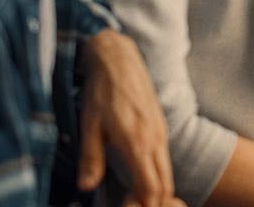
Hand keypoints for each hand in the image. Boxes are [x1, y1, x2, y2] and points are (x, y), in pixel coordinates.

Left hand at [79, 31, 178, 206]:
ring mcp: (161, 133)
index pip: (151, 187)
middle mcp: (155, 140)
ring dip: (158, 190)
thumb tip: (86, 186)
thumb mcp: (89, 126)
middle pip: (165, 184)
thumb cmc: (102, 92)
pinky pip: (164, 159)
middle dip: (155, 202)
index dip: (144, 205)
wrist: (119, 61)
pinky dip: (159, 175)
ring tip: (137, 200)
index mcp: (138, 144)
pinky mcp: (160, 127)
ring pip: (167, 171)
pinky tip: (143, 179)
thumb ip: (91, 158)